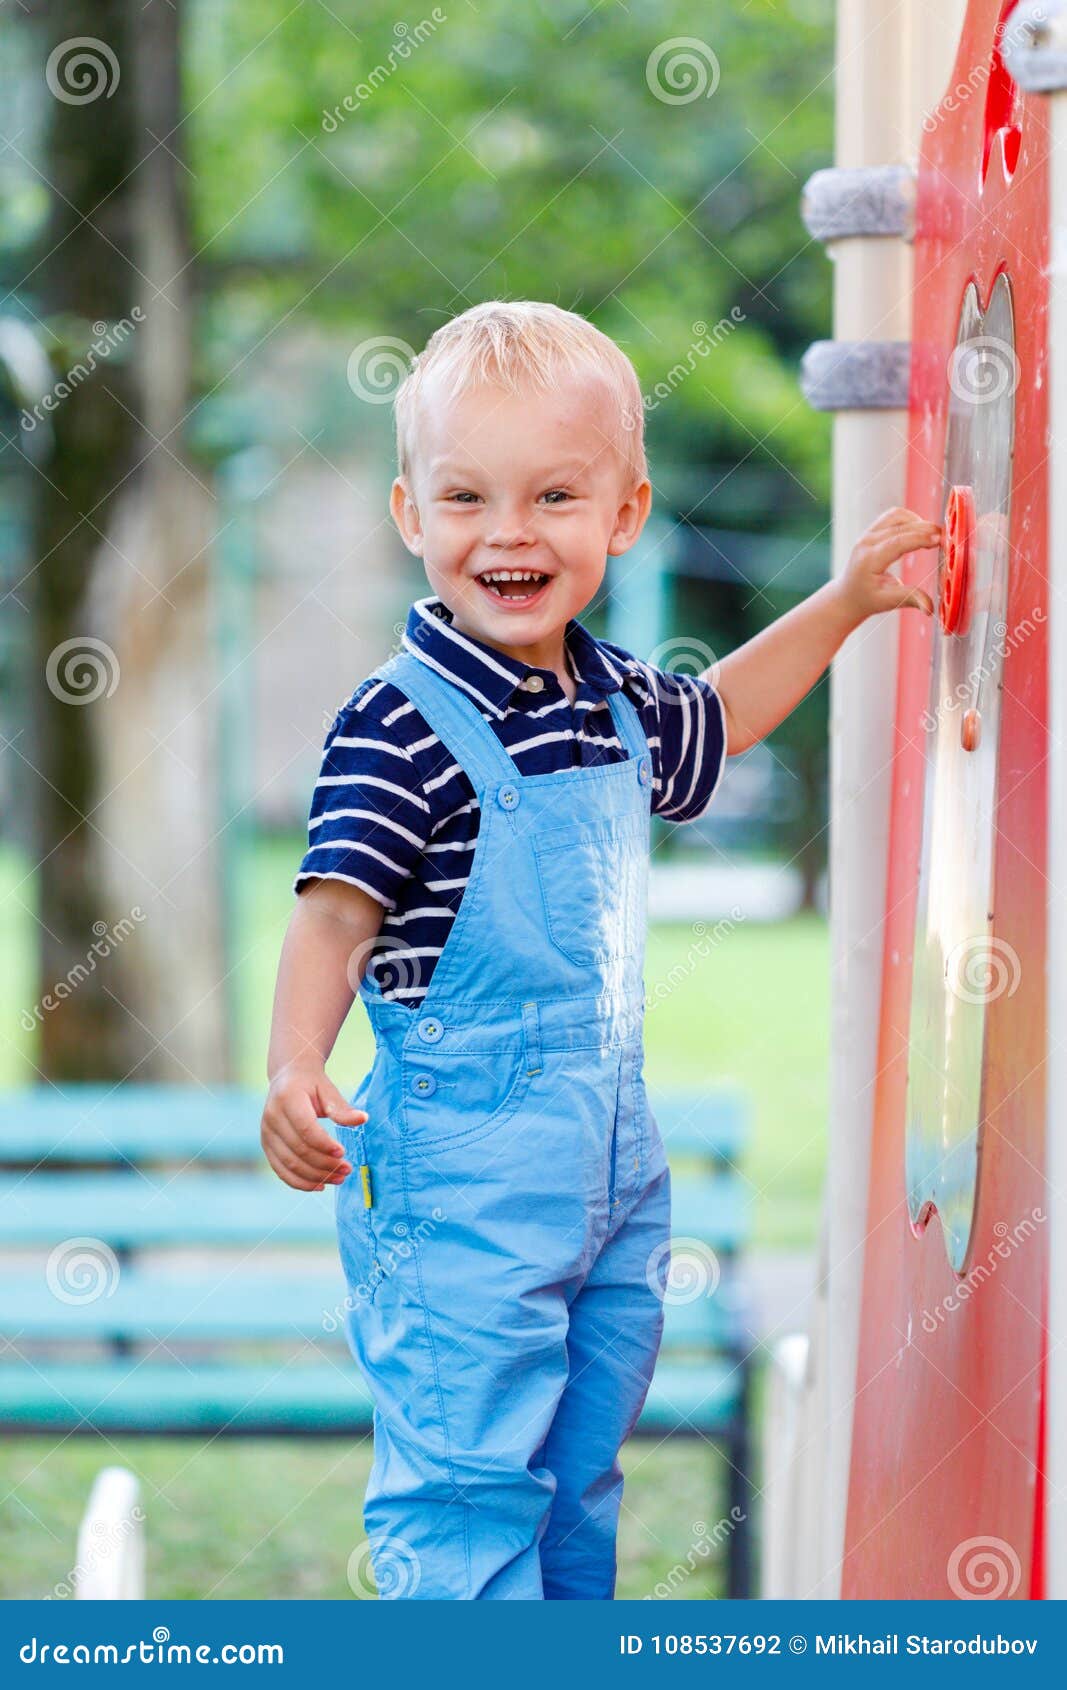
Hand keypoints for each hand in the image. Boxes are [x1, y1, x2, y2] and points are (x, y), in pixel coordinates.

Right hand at [260, 1063, 366, 1190]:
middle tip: (347, 1169)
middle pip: (299, 1150)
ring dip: (316, 1176)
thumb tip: (363, 1119)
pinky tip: (320, 1185)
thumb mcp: (327, 1090)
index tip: (344, 1152)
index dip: (324, 1144)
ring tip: (339, 1178)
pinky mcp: (267, 1146)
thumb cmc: (312, 1084)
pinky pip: (281, 1170)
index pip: (305, 1128)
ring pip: (290, 1164)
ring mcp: (266, 1133)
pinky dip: (300, 1182)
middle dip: (325, 1164)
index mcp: (287, 1099)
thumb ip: (342, 1108)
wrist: (287, 1077)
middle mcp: (272, 1117)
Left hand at [838, 506, 940, 623]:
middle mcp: (867, 543)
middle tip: (945, 537)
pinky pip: (893, 516)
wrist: (848, 595)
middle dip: (924, 529)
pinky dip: (910, 519)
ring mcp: (868, 534)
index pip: (897, 542)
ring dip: (918, 521)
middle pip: (900, 527)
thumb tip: (930, 608)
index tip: (939, 539)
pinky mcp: (872, 530)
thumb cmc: (867, 599)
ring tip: (933, 535)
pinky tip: (921, 531)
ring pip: (896, 516)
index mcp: (869, 560)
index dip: (919, 538)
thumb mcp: (888, 602)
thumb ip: (910, 599)